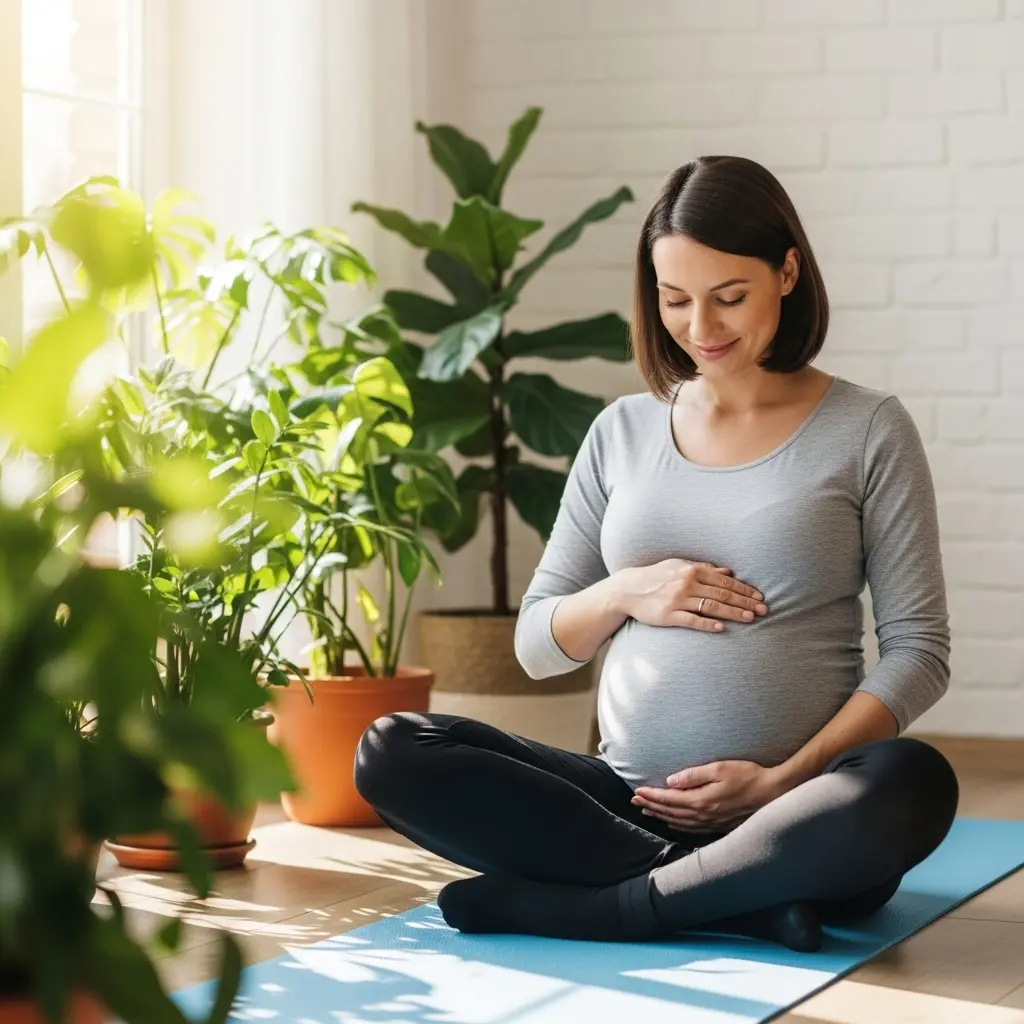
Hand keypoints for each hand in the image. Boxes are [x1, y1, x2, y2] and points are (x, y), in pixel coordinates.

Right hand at [613, 559, 767, 632]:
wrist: (627, 589)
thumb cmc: (656, 576)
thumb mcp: (678, 566)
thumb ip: (703, 568)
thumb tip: (728, 571)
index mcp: (691, 570)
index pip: (725, 581)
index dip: (744, 590)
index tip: (760, 598)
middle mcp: (686, 583)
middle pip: (722, 594)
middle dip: (745, 602)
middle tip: (763, 611)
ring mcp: (677, 599)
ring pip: (711, 607)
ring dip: (732, 613)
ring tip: (750, 619)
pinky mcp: (668, 615)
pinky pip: (691, 620)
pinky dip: (707, 624)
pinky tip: (721, 628)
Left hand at [631, 760, 786, 832]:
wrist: (773, 793)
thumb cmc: (748, 776)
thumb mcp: (719, 769)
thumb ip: (693, 775)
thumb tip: (671, 781)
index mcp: (701, 800)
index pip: (669, 799)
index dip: (651, 795)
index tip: (637, 791)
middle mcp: (703, 815)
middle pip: (670, 812)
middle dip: (651, 805)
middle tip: (635, 801)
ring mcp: (711, 823)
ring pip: (679, 822)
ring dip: (661, 816)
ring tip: (647, 811)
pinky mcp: (719, 825)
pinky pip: (691, 828)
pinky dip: (677, 825)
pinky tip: (672, 823)